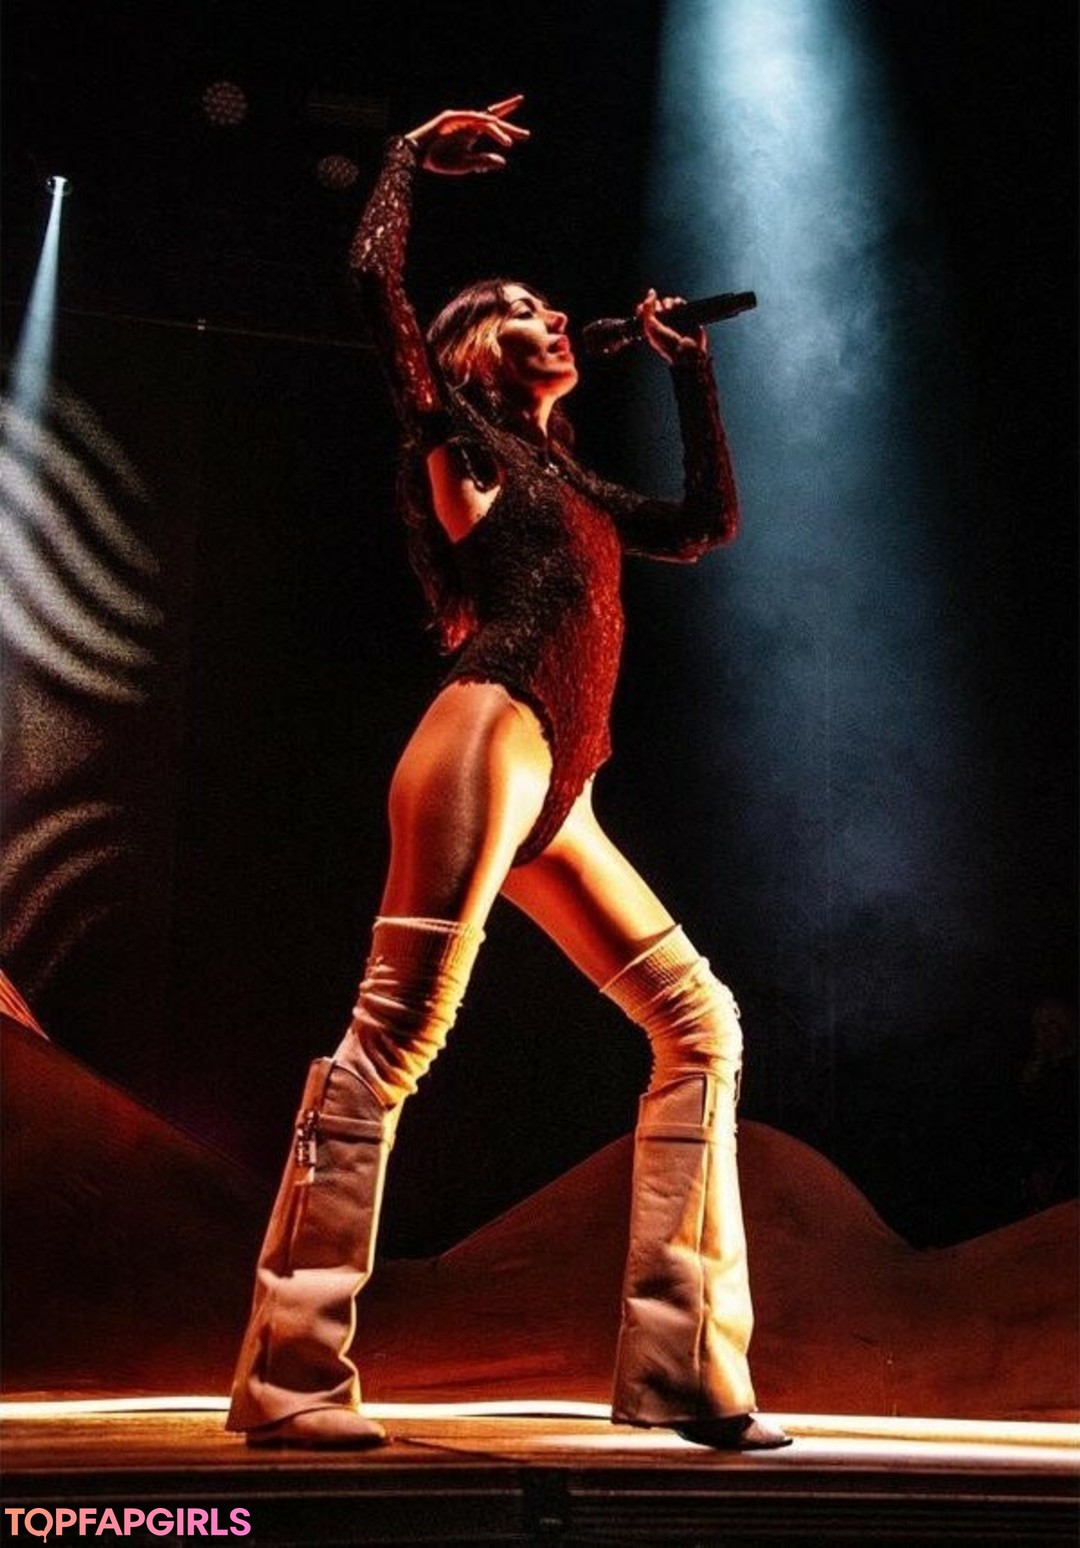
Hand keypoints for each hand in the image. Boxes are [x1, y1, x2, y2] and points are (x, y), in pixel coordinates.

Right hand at [404, 95, 529, 175]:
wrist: (415, 156)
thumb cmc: (438, 161)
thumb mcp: (465, 164)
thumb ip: (483, 162)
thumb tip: (502, 162)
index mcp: (471, 133)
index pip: (493, 125)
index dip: (508, 126)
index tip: (524, 135)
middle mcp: (468, 123)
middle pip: (493, 120)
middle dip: (509, 127)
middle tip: (526, 136)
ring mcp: (459, 119)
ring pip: (484, 121)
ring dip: (498, 131)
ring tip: (511, 142)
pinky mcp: (450, 118)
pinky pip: (469, 118)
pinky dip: (481, 123)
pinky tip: (492, 126)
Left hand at [636, 288, 707, 362]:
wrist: (688, 351)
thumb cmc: (668, 345)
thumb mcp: (651, 327)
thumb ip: (647, 309)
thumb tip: (651, 292)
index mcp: (651, 326)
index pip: (644, 310)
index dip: (646, 306)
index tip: (647, 308)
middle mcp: (661, 322)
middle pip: (657, 303)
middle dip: (659, 305)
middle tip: (662, 314)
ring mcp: (673, 319)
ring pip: (669, 302)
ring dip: (669, 303)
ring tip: (671, 310)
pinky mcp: (685, 316)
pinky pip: (680, 303)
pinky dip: (679, 303)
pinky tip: (678, 309)